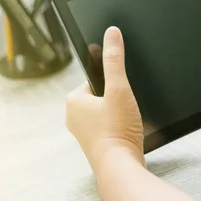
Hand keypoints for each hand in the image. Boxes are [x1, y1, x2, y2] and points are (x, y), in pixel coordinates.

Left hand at [66, 27, 144, 172]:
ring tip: (126, 121)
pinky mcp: (96, 142)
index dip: (112, 82)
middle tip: (125, 108)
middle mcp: (74, 116)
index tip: (120, 92)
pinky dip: (119, 125)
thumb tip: (112, 34)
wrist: (121, 166)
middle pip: (102, 93)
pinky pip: (109, 124)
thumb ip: (115, 59)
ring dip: (119, 112)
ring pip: (107, 110)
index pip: (95, 77)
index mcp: (73, 100)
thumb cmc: (117, 132)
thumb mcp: (119, 88)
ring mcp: (84, 131)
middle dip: (117, 98)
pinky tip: (126, 131)